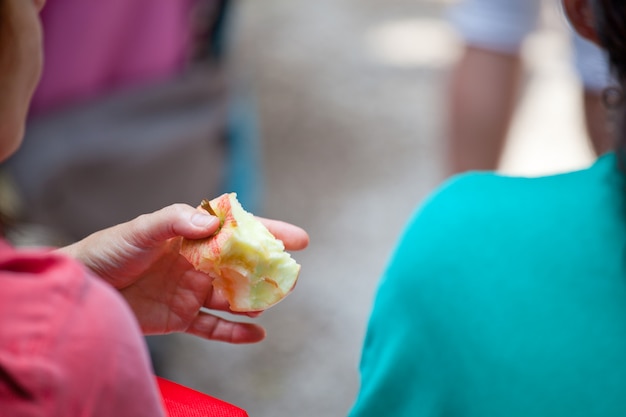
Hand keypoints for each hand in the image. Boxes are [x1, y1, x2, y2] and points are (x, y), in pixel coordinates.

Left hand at [58, 203, 308, 343]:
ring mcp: (190, 291)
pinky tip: (257, 334)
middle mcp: (197, 263)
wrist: (80, 289)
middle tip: (292, 275)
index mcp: (191, 237)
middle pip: (242, 266)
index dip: (268, 232)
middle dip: (269, 269)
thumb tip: (212, 224)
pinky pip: (213, 327)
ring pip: (233, 297)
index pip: (237, 232)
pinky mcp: (180, 318)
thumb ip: (175, 222)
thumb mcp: (139, 230)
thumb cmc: (107, 251)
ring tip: (274, 300)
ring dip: (256, 300)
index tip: (297, 239)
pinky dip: (235, 332)